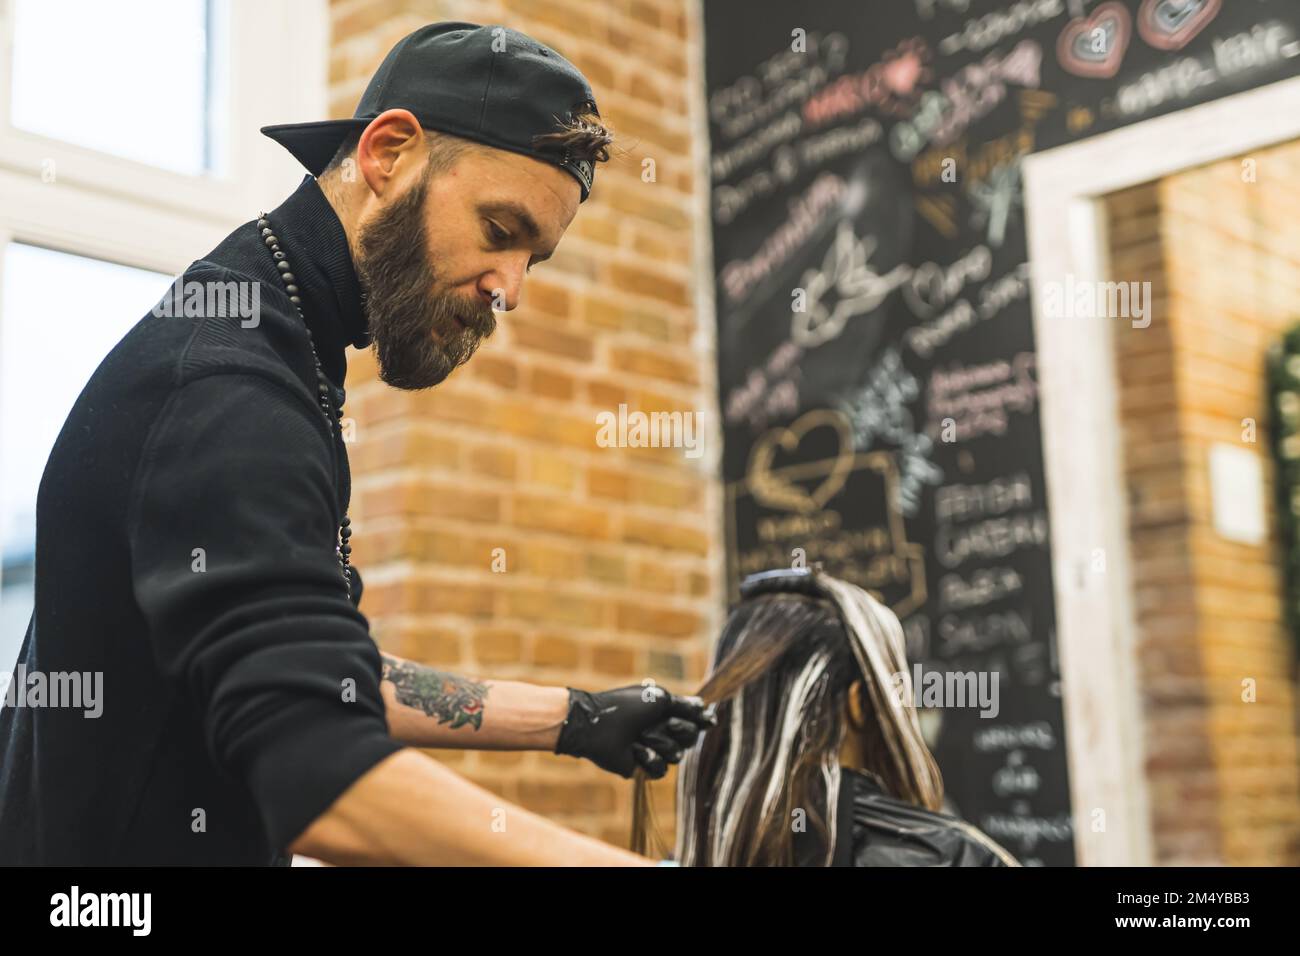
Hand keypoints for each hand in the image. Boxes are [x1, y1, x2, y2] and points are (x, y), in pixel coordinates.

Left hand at [554, 684, 716, 778]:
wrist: (599, 725)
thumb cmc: (626, 707)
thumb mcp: (659, 699)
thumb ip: (684, 705)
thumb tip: (705, 706)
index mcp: (666, 713)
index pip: (694, 720)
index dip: (700, 720)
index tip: (705, 720)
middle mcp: (663, 731)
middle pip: (690, 738)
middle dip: (678, 730)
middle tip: (663, 723)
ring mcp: (655, 750)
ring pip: (677, 754)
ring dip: (659, 742)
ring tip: (639, 736)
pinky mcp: (644, 767)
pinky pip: (660, 769)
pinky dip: (648, 757)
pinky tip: (633, 751)